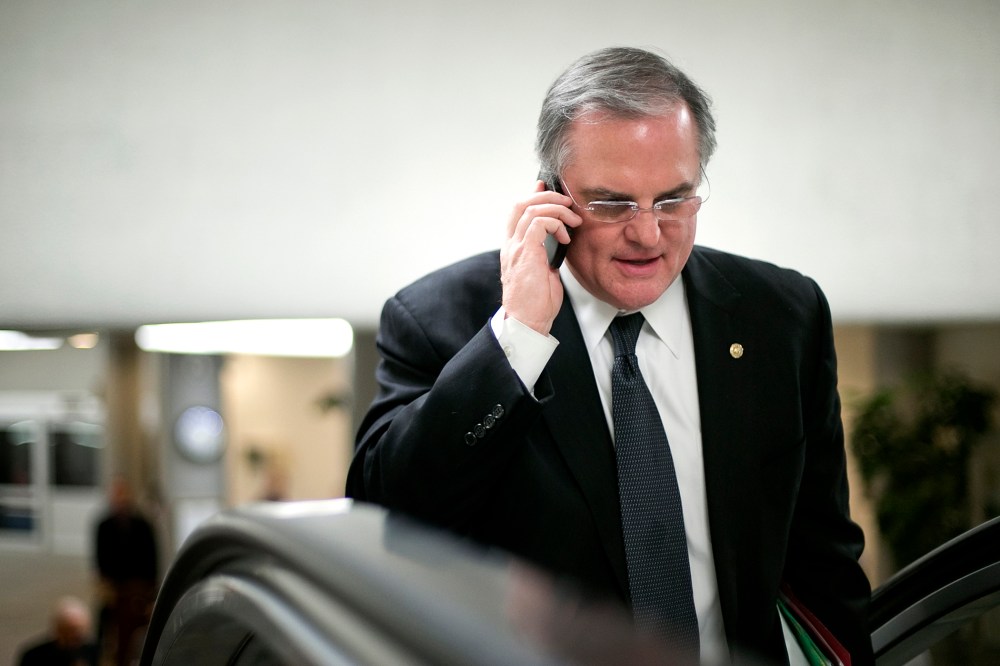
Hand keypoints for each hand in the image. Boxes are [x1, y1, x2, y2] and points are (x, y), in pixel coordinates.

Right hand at [500, 181, 581, 334]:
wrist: (527, 321)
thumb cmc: (535, 304)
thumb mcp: (544, 273)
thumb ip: (546, 255)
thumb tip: (558, 244)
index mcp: (513, 248)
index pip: (517, 212)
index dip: (531, 195)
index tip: (545, 186)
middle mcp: (511, 244)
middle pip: (521, 204)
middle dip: (546, 196)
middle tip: (566, 201)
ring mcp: (516, 247)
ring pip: (531, 209)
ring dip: (556, 209)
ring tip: (572, 220)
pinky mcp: (525, 252)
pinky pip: (538, 223)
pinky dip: (555, 223)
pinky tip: (565, 236)